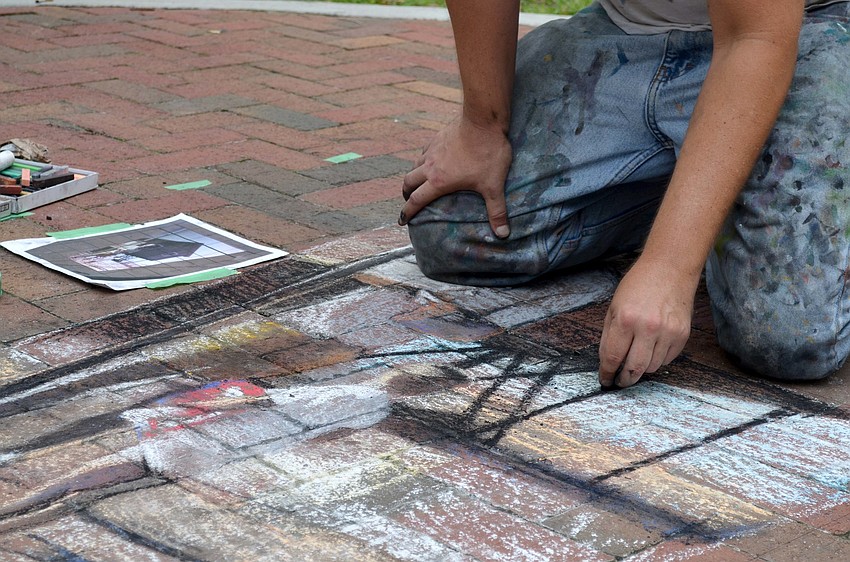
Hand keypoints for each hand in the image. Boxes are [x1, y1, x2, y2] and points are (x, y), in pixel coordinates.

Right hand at [400, 116, 512, 237]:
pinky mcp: (437, 138)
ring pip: (414, 166)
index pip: (416, 200)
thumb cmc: (487, 153)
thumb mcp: (493, 185)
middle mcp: (430, 167)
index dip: (407, 212)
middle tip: (408, 201)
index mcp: (439, 182)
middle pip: (408, 182)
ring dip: (413, 176)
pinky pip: (424, 152)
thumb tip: (503, 234)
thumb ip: (496, 210)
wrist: (483, 120)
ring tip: (418, 183)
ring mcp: (432, 150)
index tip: (401, 220)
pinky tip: (431, 160)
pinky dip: (423, 160)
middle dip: (406, 194)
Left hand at [598, 256, 695, 387]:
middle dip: (625, 380)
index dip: (607, 373)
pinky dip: (657, 360)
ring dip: (641, 369)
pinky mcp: (682, 335)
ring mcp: (668, 332)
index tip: (605, 380)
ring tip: (635, 362)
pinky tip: (651, 350)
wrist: (670, 269)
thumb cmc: (638, 285)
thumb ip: (609, 335)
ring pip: (652, 367)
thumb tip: (607, 361)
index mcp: (625, 320)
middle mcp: (647, 328)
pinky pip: (667, 359)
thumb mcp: (614, 307)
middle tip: (620, 381)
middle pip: (634, 369)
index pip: (612, 357)